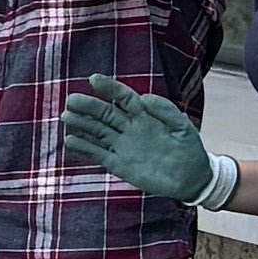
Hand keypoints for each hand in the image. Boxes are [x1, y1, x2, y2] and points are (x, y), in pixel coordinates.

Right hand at [61, 71, 234, 208]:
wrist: (192, 179)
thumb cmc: (190, 150)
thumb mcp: (183, 127)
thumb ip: (166, 111)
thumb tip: (144, 97)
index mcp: (144, 116)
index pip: (123, 97)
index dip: (109, 88)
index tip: (93, 79)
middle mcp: (129, 129)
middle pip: (104, 114)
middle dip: (88, 106)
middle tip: (71, 100)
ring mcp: (123, 146)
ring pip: (97, 132)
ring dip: (81, 124)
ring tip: (65, 117)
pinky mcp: (119, 165)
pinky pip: (98, 154)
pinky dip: (84, 147)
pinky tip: (70, 140)